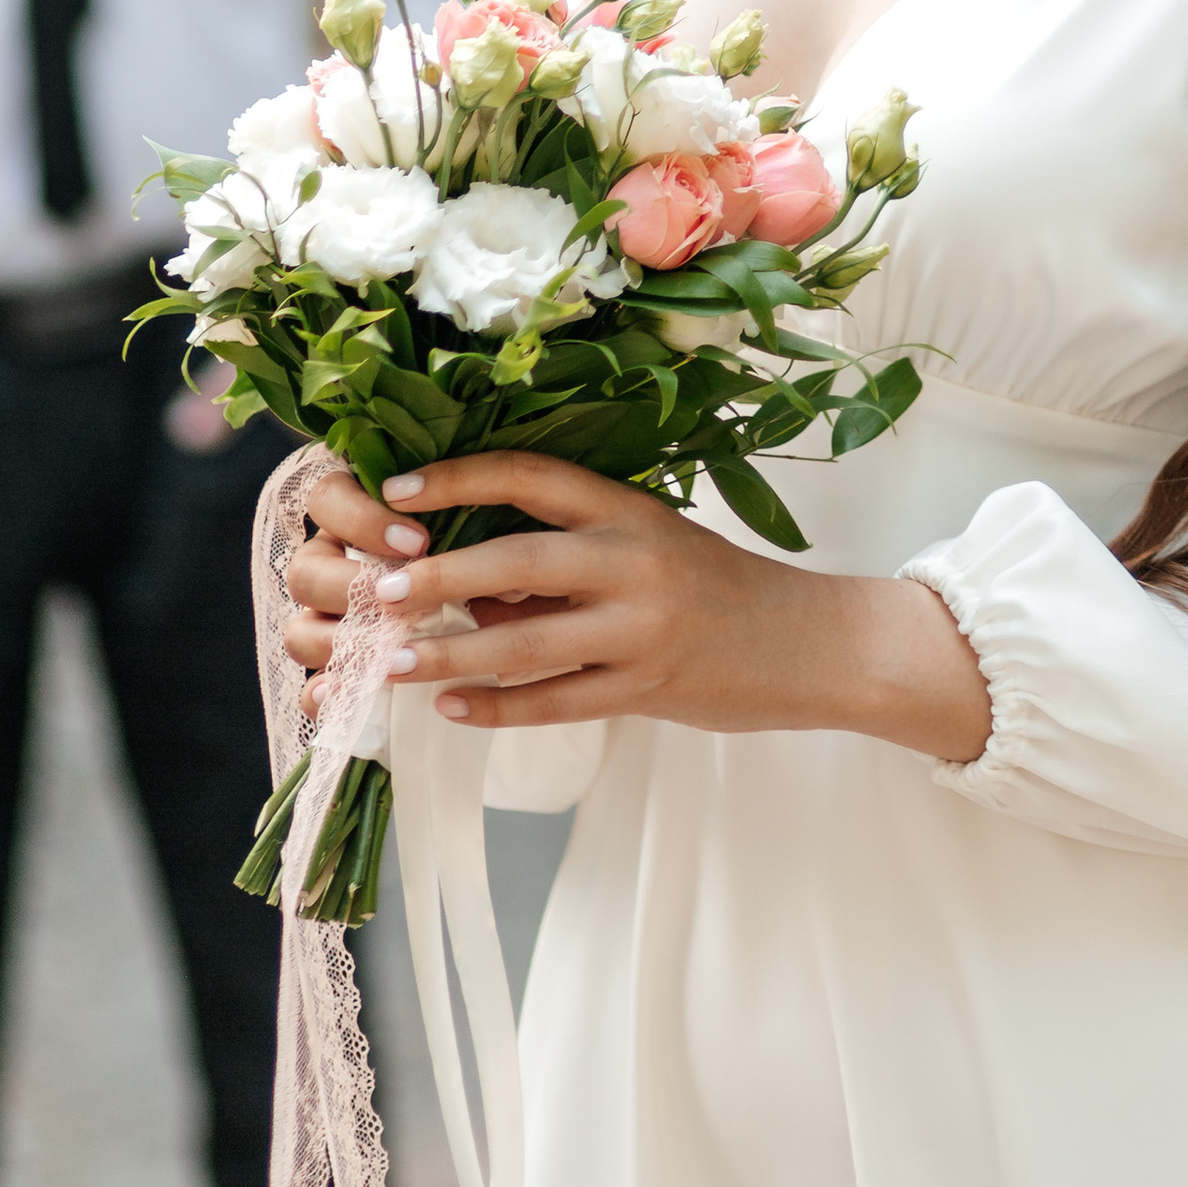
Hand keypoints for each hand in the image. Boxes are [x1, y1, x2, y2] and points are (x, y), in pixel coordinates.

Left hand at [281, 452, 990, 764]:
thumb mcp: (646, 546)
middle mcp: (632, 560)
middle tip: (381, 591)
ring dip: (451, 654)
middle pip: (518, 561)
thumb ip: (566, 558)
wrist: (807, 642)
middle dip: (440, 576)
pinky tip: (454, 710)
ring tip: (393, 665)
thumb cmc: (715, 586)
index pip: (531, 476)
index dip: (461, 478)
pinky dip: (499, 710)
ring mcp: (640, 628)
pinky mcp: (647, 688)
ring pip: (527, 644)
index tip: (398, 490)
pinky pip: (557, 705)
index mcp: (628, 508)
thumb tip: (469, 588)